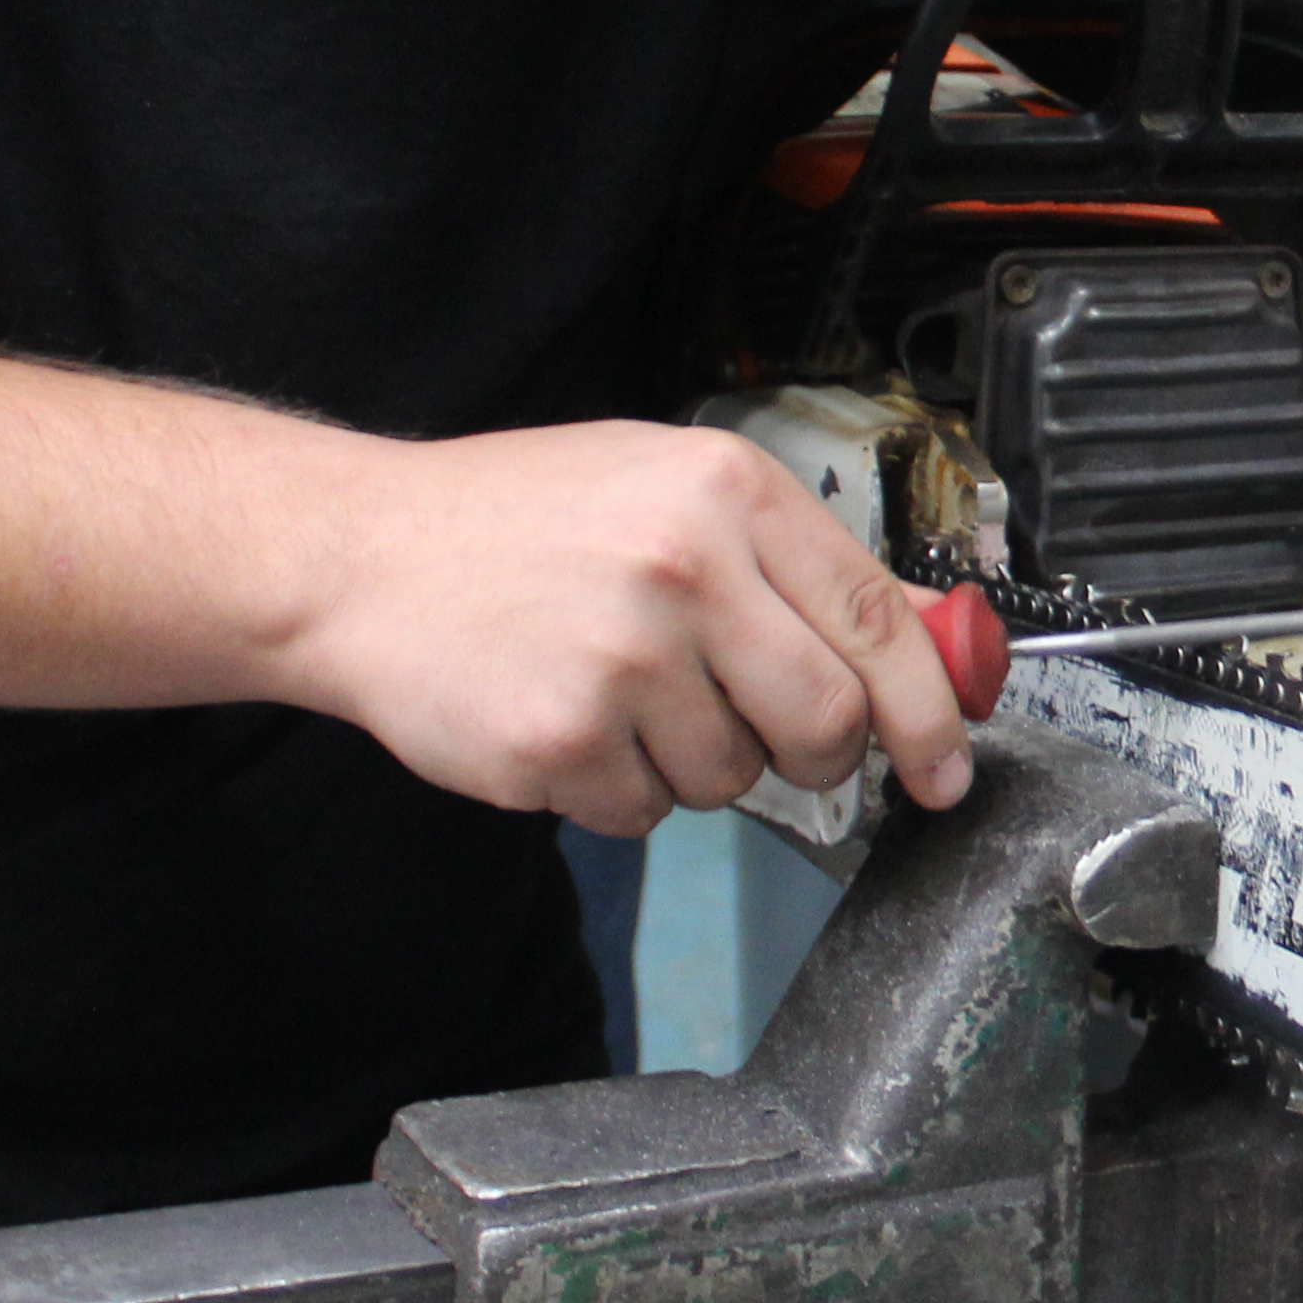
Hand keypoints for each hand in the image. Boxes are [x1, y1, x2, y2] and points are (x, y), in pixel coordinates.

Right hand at [290, 422, 975, 832]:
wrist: (354, 556)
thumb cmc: (514, 521)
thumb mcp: (667, 490)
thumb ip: (795, 563)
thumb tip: (925, 639)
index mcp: (724, 491)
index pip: (878, 622)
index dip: (930, 712)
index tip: (947, 768)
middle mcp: (683, 567)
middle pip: (826, 722)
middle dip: (813, 753)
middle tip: (759, 729)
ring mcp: (620, 659)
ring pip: (733, 777)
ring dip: (692, 762)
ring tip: (618, 690)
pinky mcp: (559, 739)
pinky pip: (644, 812)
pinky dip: (615, 788)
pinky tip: (567, 719)